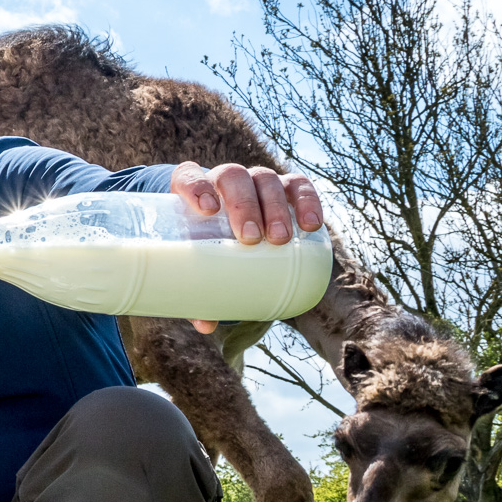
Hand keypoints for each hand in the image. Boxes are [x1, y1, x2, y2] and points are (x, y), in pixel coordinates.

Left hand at [170, 161, 324, 333]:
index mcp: (190, 189)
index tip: (207, 209)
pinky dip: (308, 201)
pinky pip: (298, 186)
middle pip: (233, 178)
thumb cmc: (201, 242)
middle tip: (252, 238)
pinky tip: (313, 225)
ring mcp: (255, 181)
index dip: (196, 187)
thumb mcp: (194, 261)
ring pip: (266, 180)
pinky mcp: (284, 187)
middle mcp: (223, 179)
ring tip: (280, 240)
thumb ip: (195, 287)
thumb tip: (206, 325)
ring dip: (275, 207)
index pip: (188, 176)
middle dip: (244, 206)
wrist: (225, 222)